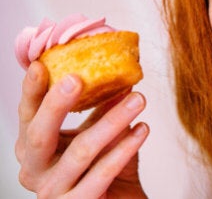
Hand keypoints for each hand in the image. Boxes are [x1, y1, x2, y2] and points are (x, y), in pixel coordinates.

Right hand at [15, 61, 149, 197]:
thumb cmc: (102, 168)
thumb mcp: (98, 133)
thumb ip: (102, 108)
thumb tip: (121, 74)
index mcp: (32, 148)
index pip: (28, 116)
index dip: (33, 92)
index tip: (42, 65)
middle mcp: (35, 171)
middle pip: (40, 134)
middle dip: (58, 105)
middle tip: (79, 78)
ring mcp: (53, 191)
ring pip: (81, 151)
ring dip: (113, 121)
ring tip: (138, 99)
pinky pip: (103, 173)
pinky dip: (125, 148)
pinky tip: (142, 129)